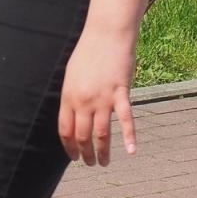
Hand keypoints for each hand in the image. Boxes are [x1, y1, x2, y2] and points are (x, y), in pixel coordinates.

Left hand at [58, 28, 137, 165]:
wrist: (106, 34)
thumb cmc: (88, 52)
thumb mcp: (71, 74)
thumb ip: (72, 96)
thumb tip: (72, 115)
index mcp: (68, 96)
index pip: (65, 129)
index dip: (69, 147)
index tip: (74, 157)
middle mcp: (84, 100)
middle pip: (82, 135)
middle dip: (85, 153)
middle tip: (90, 164)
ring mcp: (103, 98)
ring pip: (102, 133)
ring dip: (102, 152)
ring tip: (103, 163)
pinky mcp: (121, 93)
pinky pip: (126, 120)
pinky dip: (130, 137)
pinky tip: (131, 151)